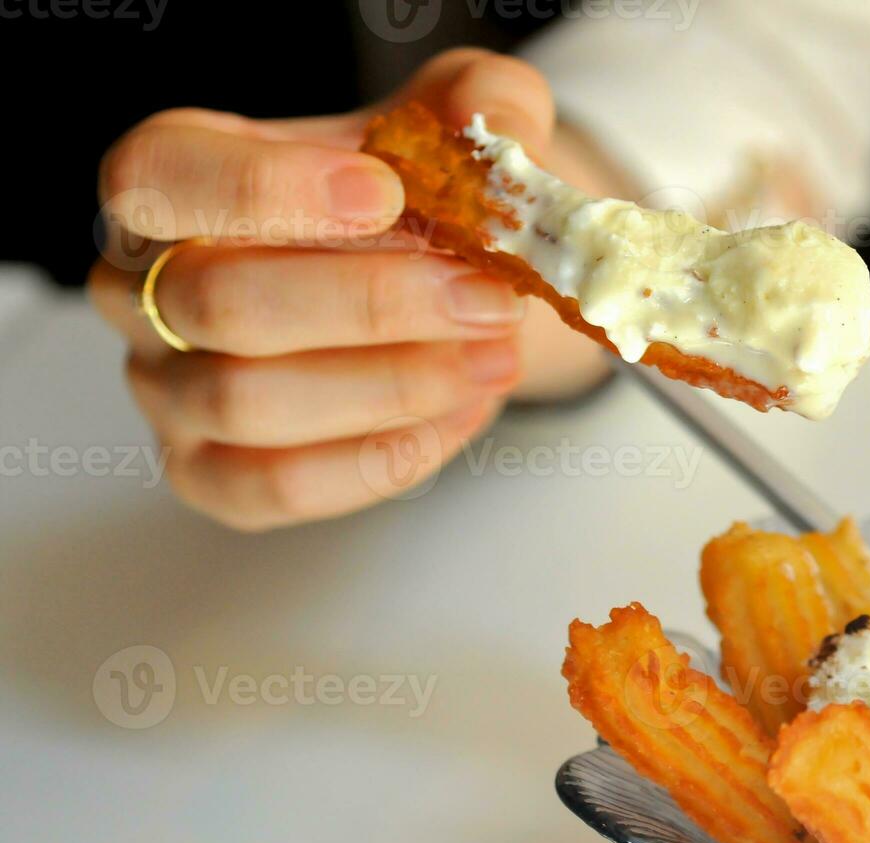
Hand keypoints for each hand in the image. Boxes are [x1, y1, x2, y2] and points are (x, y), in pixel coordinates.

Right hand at [89, 49, 612, 530]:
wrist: (445, 279)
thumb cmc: (421, 192)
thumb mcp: (462, 118)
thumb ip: (486, 104)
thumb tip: (501, 136)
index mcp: (170, 178)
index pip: (157, 177)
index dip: (263, 188)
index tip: (387, 193)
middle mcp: (140, 289)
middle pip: (219, 304)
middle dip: (374, 305)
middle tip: (489, 298)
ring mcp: (166, 390)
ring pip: (248, 402)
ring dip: (394, 384)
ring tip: (496, 357)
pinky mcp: (210, 474)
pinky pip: (278, 484)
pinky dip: (383, 455)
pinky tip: (462, 411)